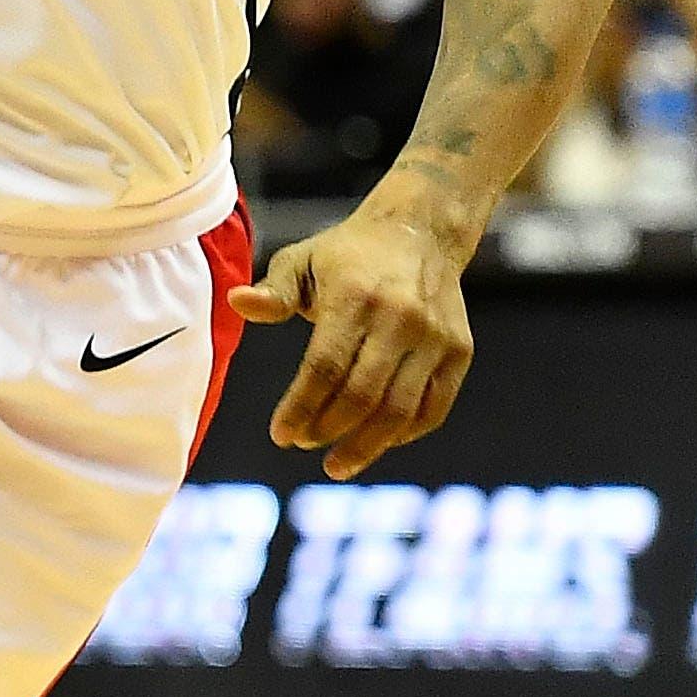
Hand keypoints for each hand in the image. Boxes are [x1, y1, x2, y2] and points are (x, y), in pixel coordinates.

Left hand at [230, 197, 474, 480]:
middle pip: (363, 395)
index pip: (325, 368)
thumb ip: (273, 291)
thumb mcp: (302, 260)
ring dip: (367, 445)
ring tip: (337, 463)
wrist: (419, 232)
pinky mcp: (459, 352)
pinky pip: (432, 408)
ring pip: (400, 410)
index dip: (301, 407)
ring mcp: (435, 338)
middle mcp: (400, 319)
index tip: (281, 435)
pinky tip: (376, 444)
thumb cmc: (346, 254)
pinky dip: (404, 434)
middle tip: (303, 443)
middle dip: (329, 429)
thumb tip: (237, 302)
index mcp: (355, 298)